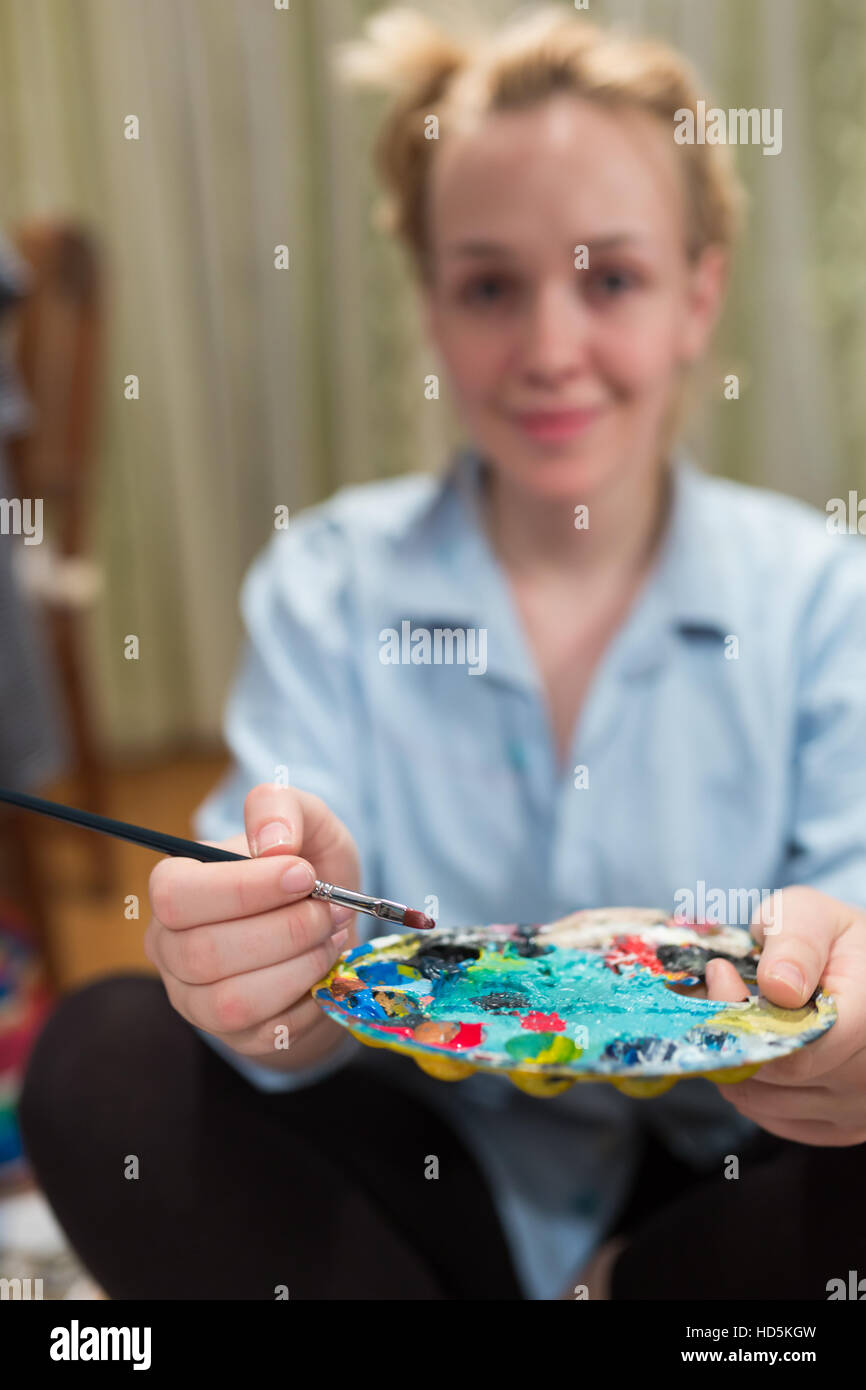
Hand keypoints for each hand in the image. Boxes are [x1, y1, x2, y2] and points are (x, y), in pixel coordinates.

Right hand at [144, 783, 360, 1071]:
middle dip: (284, 931)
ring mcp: (197, 1001)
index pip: (176, 895)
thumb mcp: (306, 824)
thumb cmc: (307, 871)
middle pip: (204, 953)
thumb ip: (283, 809)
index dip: (242, 889)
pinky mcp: (236, 1038)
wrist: (332, 930)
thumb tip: (273, 841)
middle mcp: (171, 948)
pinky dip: (311, 1001)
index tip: (303, 874)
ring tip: (332, 939)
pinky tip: (327, 971)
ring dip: (299, 968)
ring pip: (232, 1002)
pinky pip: (268, 1034)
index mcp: (174, 889)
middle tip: (330, 910)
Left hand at [705, 886, 865, 1144]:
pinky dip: (750, 1087)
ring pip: (768, 1103)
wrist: (854, 968)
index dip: (748, 1017)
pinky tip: (751, 1048)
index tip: (720, 973)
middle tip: (711, 993)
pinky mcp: (839, 1127)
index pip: (803, 1045)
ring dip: (735, 1062)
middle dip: (734, 1035)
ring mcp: (858, 1106)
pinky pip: (774, 1118)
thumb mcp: (810, 915)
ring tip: (733, 1018)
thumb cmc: (829, 937)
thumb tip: (779, 986)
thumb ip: (796, 943)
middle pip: (782, 1077)